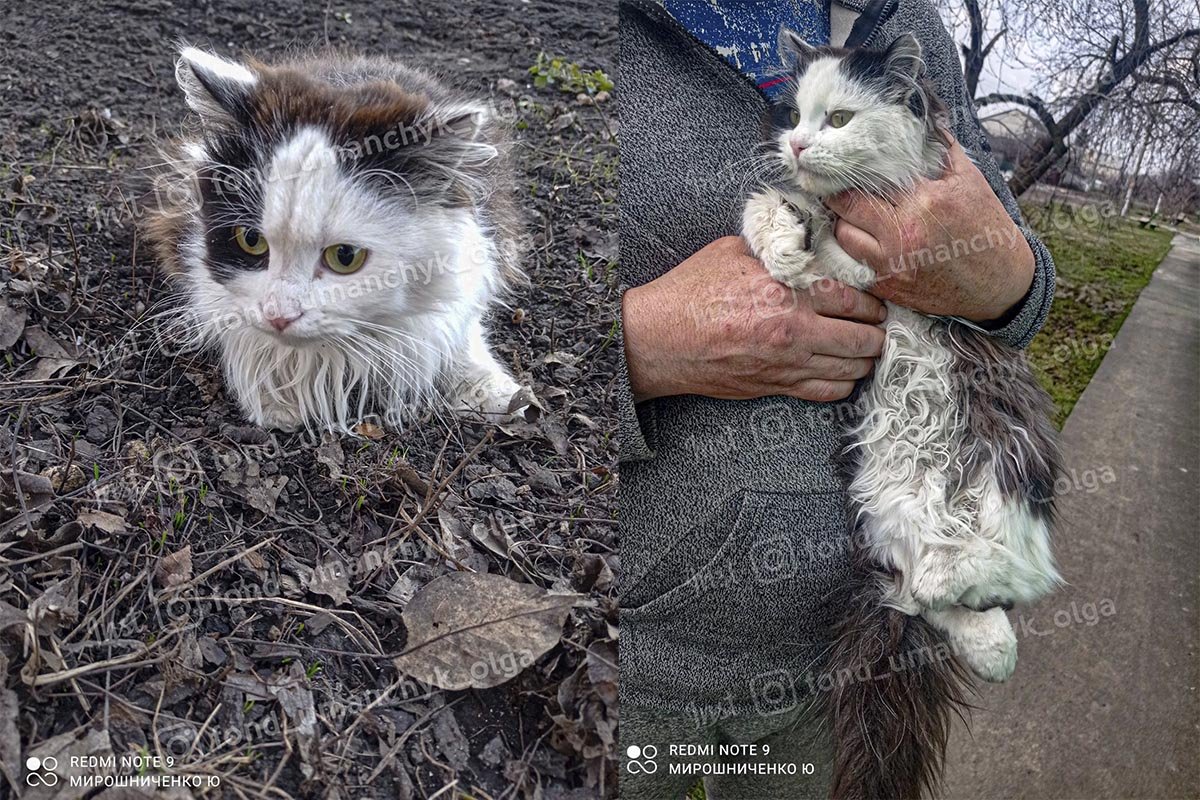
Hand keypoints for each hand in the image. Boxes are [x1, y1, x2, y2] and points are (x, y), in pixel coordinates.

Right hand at [622, 237, 886, 402]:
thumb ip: (778, 249)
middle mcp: (793, 332)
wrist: (659, 339)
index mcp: (786, 293)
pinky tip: (838, 367)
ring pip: (852, 369)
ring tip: (860, 344)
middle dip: (876, 330)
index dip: (871, 301)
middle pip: (864, 339)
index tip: (872, 298)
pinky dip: (842, 381)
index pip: (854, 300)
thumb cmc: (691, 292)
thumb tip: (808, 239)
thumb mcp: (734, 252)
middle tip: (874, 322)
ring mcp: (786, 365)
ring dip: (863, 357)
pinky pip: (828, 392)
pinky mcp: (776, 387)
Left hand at [828, 137, 1033, 322]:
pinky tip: (859, 241)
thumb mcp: (970, 182)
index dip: (850, 173)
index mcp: (925, 202)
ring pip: (843, 237)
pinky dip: (851, 251)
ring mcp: (892, 264)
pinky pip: (852, 265)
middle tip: (832, 187)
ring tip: (849, 214)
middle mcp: (903, 234)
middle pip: (847, 208)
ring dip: (843, 223)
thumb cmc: (987, 230)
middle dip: (837, 196)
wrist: (1001, 284)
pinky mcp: (888, 287)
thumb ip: (941, 151)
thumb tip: (921, 122)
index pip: (869, 180)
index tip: (839, 166)